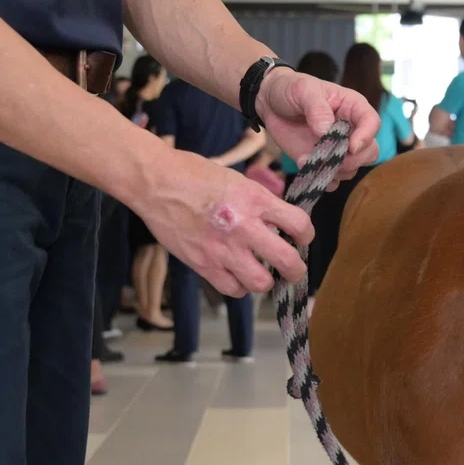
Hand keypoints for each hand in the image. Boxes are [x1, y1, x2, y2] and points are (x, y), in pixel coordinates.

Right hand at [134, 149, 312, 293]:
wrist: (156, 183)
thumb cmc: (195, 175)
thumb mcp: (237, 180)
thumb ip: (260, 203)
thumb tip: (278, 223)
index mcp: (255, 200)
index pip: (299, 224)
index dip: (306, 234)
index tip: (302, 238)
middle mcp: (244, 227)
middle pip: (287, 261)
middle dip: (296, 269)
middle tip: (294, 269)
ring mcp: (223, 249)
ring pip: (260, 283)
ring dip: (265, 281)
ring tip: (261, 273)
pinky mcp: (203, 264)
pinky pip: (232, 289)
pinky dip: (238, 286)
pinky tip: (236, 275)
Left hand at [258, 66, 378, 179]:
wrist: (270, 103)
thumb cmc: (291, 89)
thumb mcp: (303, 90)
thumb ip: (317, 108)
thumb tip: (326, 131)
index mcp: (352, 108)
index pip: (372, 123)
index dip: (366, 137)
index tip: (351, 146)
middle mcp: (350, 130)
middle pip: (369, 151)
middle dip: (354, 160)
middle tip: (332, 160)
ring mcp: (337, 149)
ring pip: (351, 168)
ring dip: (332, 170)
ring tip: (307, 159)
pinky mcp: (322, 162)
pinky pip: (332, 179)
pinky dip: (321, 179)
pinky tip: (304, 166)